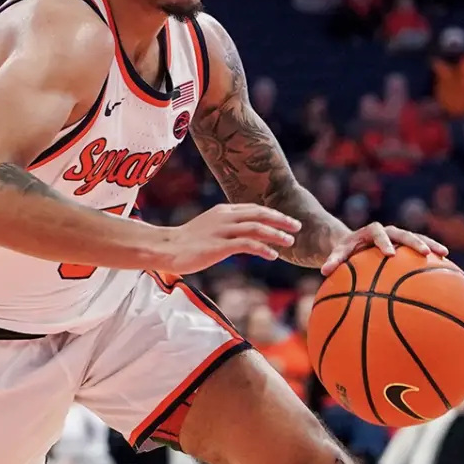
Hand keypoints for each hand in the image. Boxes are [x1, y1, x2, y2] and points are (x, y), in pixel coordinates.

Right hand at [164, 204, 300, 274]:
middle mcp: (225, 217)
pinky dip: (262, 248)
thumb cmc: (187, 242)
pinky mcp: (219, 246)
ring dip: (276, 234)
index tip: (288, 221)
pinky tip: (273, 255)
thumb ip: (227, 228)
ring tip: (290, 242)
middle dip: (281, 219)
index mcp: (223, 211)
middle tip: (298, 226)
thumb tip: (243, 236)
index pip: (254, 208)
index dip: (273, 214)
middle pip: (259, 214)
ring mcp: (222, 231)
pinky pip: (246, 245)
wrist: (166, 248)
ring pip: (256, 228)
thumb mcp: (210, 229)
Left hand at [320, 222, 448, 275]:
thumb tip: (323, 273)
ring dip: (429, 244)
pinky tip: (447, 264)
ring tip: (443, 254)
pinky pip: (421, 247)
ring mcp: (398, 238)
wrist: (353, 244)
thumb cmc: (345, 252)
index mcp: (369, 232)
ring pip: (416, 237)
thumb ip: (333, 261)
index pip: (377, 232)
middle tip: (424, 252)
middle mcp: (386, 232)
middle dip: (413, 241)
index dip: (384, 242)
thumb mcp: (337, 254)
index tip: (390, 254)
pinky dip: (432, 252)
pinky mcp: (406, 245)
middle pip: (402, 232)